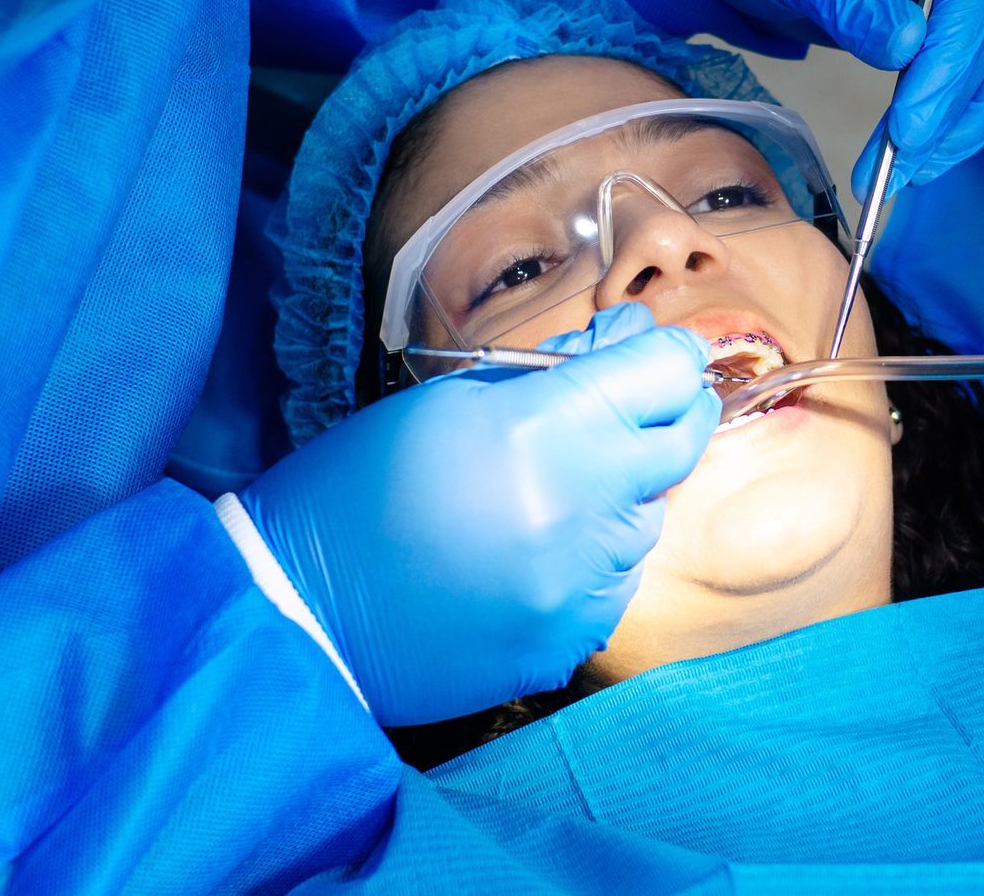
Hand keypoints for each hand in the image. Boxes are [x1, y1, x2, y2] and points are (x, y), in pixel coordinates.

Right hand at [239, 304, 717, 724]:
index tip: (656, 352)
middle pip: (682, 441)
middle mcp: (581, 505)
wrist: (301, 608)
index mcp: (544, 429)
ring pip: (650, 517)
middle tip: (640, 404)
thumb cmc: (358, 486)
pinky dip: (595, 559)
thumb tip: (624, 345)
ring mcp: (582, 581)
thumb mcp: (448, 399)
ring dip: (622, 493)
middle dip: (671, 412)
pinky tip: (537, 552)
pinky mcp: (572, 638)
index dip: (667, 354)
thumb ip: (552, 374)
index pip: (663, 372)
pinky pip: (618, 582)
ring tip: (554, 490)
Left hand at [692, 0, 983, 201]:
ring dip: (949, 136)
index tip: (907, 128)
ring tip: (891, 180)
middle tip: (900, 166)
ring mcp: (951, 7)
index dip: (946, 72)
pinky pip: (954, 94)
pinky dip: (933, 132)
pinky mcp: (930, 44)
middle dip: (952, 115)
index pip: (970, 5)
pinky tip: (897, 164)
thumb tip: (908, 48)